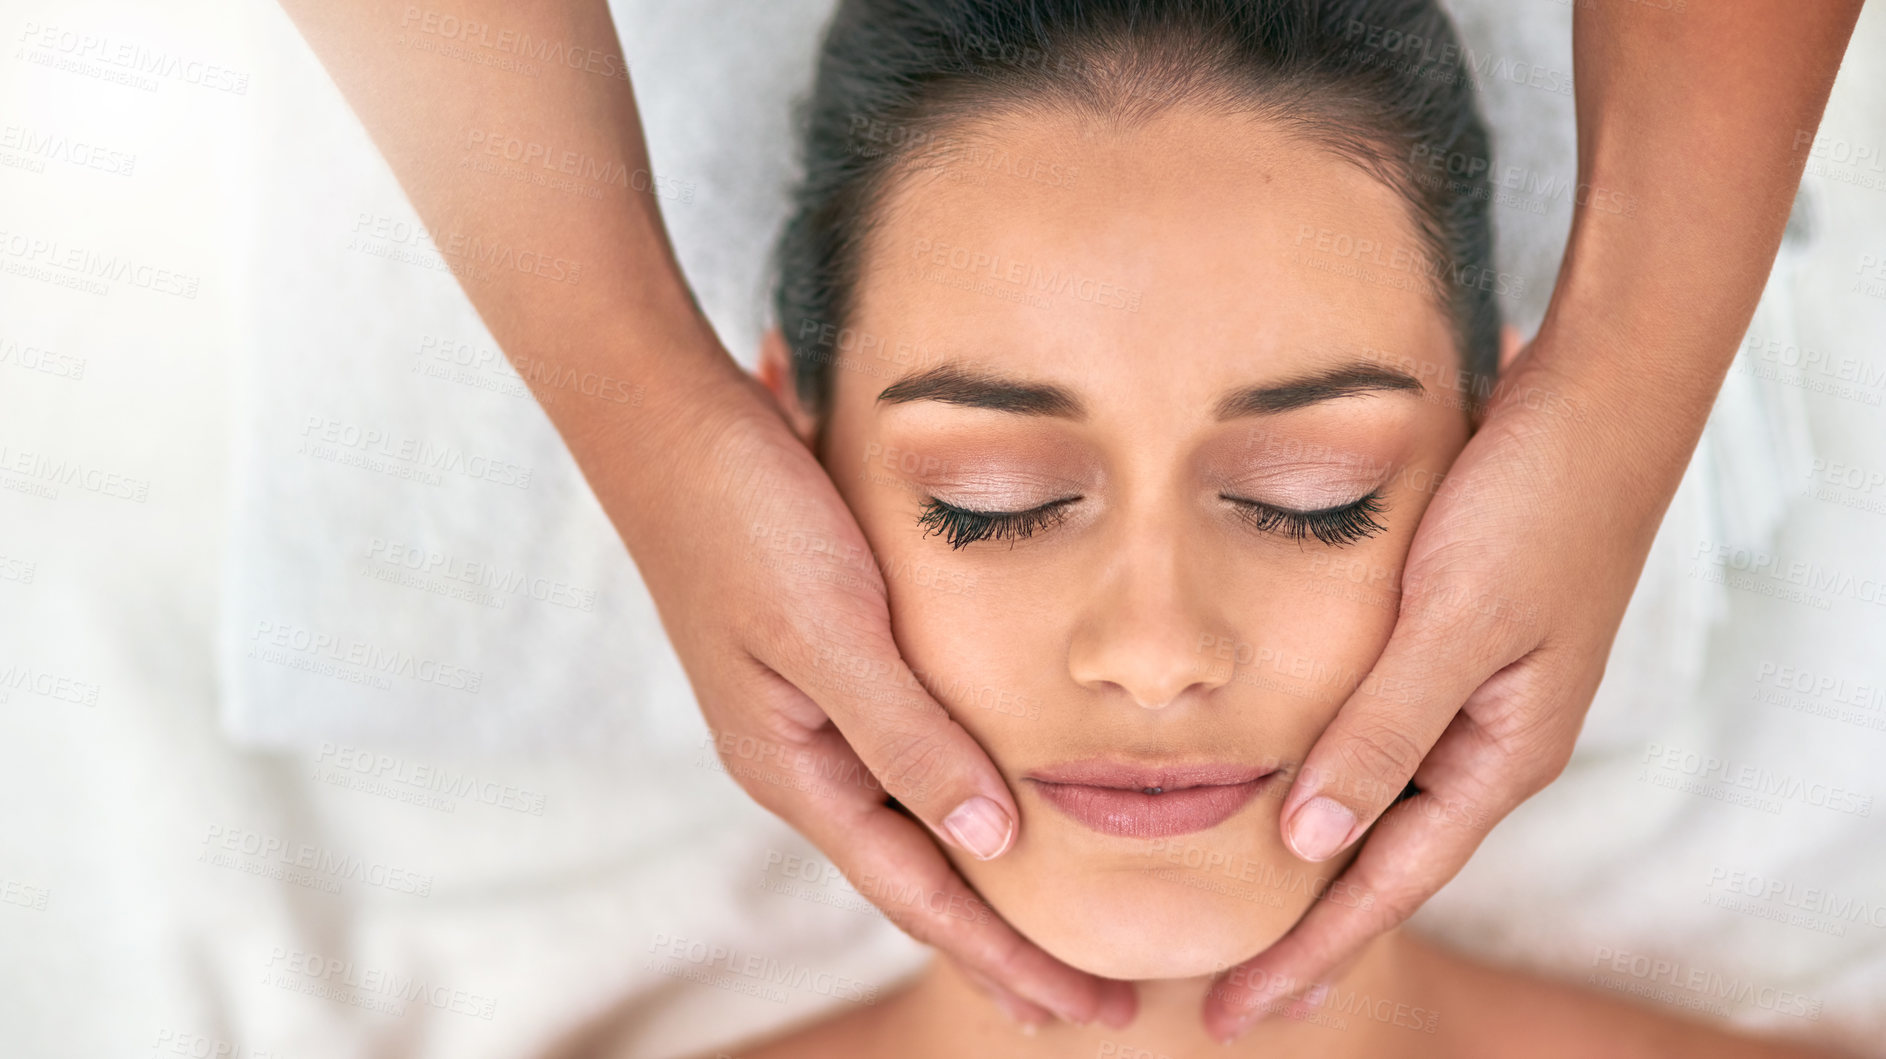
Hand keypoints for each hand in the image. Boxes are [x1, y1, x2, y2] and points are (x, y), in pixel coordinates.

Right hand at [619, 359, 1135, 1028]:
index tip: (1085, 1012)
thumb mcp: (830, 630)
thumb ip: (906, 735)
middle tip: (1096, 1007)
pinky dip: (963, 794)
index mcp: (796, 769)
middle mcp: (804, 759)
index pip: (918, 893)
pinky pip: (909, 754)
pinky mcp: (829, 661)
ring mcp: (812, 714)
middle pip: (918, 877)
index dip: (1003, 957)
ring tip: (1059, 929)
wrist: (666, 423)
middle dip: (1004, 947)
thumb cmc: (743, 519)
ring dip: (987, 879)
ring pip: (915, 821)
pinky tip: (1002, 800)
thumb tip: (994, 840)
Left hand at [1203, 343, 1664, 1040]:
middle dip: (1305, 933)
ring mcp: (1466, 695)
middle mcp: (1484, 741)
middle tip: (1221, 1000)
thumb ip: (1384, 730)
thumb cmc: (1536, 504)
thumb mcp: (1455, 622)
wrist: (1599, 400)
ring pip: (1373, 799)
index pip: (1389, 883)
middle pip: (1380, 861)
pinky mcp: (1443, 644)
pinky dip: (1319, 768)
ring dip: (1307, 858)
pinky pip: (1372, 733)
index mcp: (1501, 755)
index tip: (1238, 1012)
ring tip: (1231, 914)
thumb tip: (1310, 844)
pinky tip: (1267, 781)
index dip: (1312, 952)